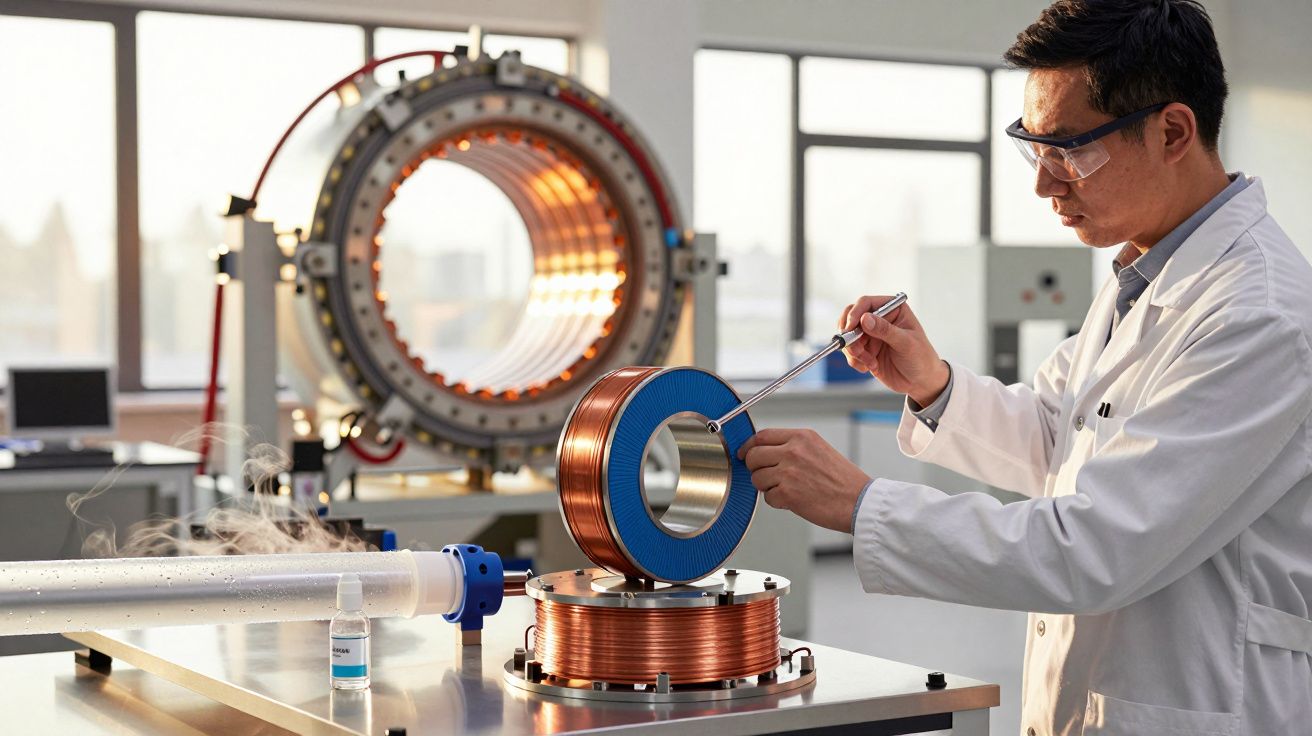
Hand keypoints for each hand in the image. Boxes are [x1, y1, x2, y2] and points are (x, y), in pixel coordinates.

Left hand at [738, 428, 870, 532]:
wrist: (859, 501)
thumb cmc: (843, 480)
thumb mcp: (819, 450)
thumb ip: (793, 447)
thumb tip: (766, 453)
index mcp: (802, 437)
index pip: (762, 436)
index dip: (749, 446)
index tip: (745, 454)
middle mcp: (793, 451)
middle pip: (754, 456)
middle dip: (756, 468)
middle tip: (767, 476)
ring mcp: (789, 472)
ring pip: (757, 478)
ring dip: (767, 487)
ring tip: (787, 489)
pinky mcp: (787, 493)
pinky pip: (767, 498)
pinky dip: (777, 502)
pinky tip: (794, 500)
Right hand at [839, 296, 948, 406]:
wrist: (921, 382)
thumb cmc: (921, 358)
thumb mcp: (906, 343)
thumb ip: (885, 330)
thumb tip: (865, 319)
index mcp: (892, 309)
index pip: (866, 303)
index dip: (855, 313)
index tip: (849, 327)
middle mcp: (879, 319)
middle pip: (851, 318)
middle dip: (850, 334)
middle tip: (855, 349)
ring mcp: (871, 335)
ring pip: (848, 336)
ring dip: (853, 351)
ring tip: (869, 362)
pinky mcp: (865, 350)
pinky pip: (850, 352)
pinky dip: (855, 360)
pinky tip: (870, 366)